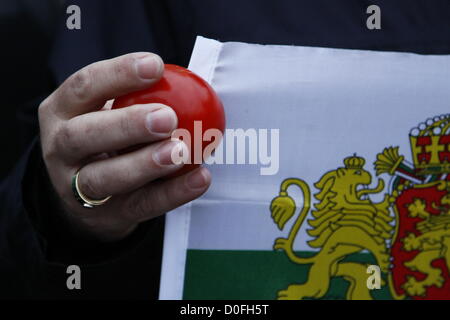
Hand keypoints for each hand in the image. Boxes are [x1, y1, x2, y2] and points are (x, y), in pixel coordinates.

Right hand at [39, 53, 210, 241]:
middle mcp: (60, 149)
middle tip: (167, 117)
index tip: (155, 65)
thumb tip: (191, 83)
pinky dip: (172, 193)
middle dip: (126, 124)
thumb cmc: (106, 140)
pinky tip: (199, 178)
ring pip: (105, 178)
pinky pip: (140, 205)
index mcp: (61, 112)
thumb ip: (136, 98)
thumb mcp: (107, 113)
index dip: (117, 74)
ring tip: (181, 151)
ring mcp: (76, 188)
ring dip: (145, 164)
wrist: (84, 198)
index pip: (83, 87)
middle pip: (82, 135)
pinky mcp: (104, 215)